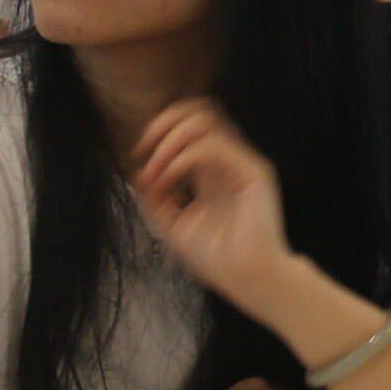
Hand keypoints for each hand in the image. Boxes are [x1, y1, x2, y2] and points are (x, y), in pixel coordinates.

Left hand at [125, 97, 305, 314]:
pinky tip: (169, 178)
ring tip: (157, 170)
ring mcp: (242, 162)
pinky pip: (211, 146)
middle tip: (146, 149)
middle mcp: (228, 160)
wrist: (246, 279)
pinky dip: (181, 158)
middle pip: (198, 110)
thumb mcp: (172, 226)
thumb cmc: (216, 258)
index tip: (139, 155)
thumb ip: (154, 198)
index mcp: (211, 170)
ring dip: (170, 140)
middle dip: (164, 122)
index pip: (189, 124)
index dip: (160, 128)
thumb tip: (137, 172)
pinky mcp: (253, 171)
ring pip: (205, 120)